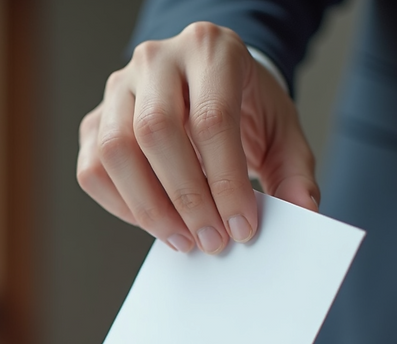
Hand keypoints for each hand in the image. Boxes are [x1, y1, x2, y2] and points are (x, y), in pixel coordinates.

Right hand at [76, 22, 318, 253]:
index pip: (211, 118)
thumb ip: (294, 170)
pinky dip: (121, 206)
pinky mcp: (95, 119)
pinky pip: (93, 168)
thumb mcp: (282, 129)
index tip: (240, 227)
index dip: (225, 180)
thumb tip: (302, 211)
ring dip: (148, 207)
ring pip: (115, 150)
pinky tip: (154, 223)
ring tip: (182, 239)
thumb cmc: (245, 105)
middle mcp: (157, 60)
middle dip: (185, 198)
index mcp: (211, 49)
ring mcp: (118, 87)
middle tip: (210, 240)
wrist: (208, 84)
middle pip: (155, 130)